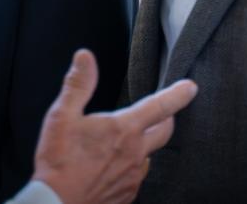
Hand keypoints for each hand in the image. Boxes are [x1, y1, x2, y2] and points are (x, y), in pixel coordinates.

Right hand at [32, 50, 196, 203]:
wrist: (56, 203)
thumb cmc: (58, 161)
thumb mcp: (62, 116)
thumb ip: (78, 84)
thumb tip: (85, 57)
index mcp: (124, 130)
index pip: (160, 106)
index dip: (178, 94)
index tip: (190, 87)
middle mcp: (135, 153)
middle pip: (164, 131)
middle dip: (168, 118)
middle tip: (164, 112)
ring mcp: (133, 177)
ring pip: (149, 155)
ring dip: (144, 145)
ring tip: (128, 141)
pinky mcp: (127, 194)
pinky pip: (136, 176)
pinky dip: (130, 167)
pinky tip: (113, 166)